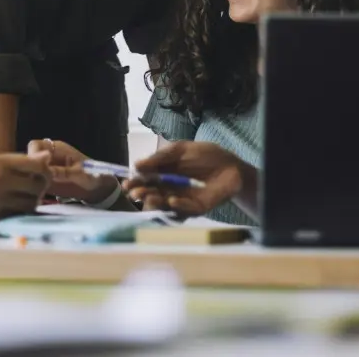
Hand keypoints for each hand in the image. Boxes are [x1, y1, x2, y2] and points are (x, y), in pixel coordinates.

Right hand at [0, 153, 49, 221]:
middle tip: (33, 189)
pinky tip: (9, 209)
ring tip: (20, 199)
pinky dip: (18, 214)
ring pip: (30, 204)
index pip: (37, 165)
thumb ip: (17, 161)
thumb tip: (47, 157)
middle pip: (38, 186)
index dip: (44, 171)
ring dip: (30, 203)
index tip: (42, 174)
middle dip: (40, 188)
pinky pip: (16, 217)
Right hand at [27, 139, 116, 203]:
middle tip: (33, 180)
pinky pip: (34, 182)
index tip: (34, 166)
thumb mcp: (80, 173)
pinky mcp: (45, 181)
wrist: (97, 187)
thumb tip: (49, 172)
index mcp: (57, 148)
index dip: (32, 154)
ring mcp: (45, 169)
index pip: (36, 145)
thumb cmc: (91, 175)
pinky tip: (38, 194)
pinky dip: (33, 187)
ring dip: (30, 179)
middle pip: (29, 158)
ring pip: (29, 171)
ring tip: (36, 188)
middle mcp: (48, 157)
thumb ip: (64, 172)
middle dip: (28, 168)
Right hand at [124, 142, 246, 216]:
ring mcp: (183, 201)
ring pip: (165, 205)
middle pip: (153, 195)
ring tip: (149, 197)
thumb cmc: (206, 156)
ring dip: (156, 202)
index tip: (127, 183)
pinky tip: (172, 200)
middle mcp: (170, 190)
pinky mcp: (197, 208)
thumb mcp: (180, 150)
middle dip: (143, 194)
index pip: (147, 181)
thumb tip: (137, 164)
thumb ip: (161, 157)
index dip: (137, 183)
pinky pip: (186, 210)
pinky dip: (179, 207)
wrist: (231, 165)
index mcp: (165, 176)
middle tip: (135, 193)